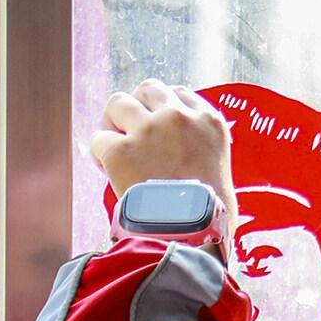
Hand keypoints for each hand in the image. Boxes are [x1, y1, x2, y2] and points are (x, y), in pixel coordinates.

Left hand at [91, 81, 234, 226]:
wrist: (194, 232)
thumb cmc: (213, 212)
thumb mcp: (221, 168)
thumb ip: (203, 151)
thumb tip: (186, 161)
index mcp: (209, 122)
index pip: (178, 93)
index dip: (162, 107)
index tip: (156, 123)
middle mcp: (179, 117)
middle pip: (148, 88)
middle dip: (138, 107)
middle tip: (131, 130)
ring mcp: (148, 130)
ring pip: (118, 102)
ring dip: (113, 121)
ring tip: (114, 144)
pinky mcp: (121, 150)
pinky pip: (98, 139)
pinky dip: (99, 153)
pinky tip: (106, 169)